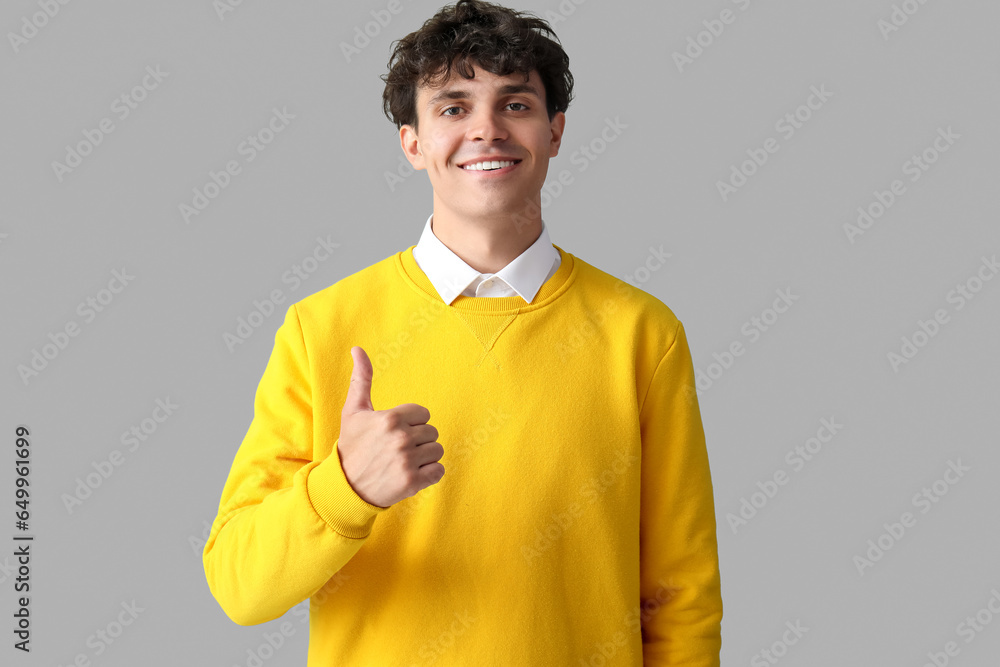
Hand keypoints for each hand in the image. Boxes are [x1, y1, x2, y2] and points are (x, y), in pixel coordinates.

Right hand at [335, 346, 444, 507]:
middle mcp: (401, 438)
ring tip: (404, 462)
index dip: (412, 423)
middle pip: (432, 432)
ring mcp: (408, 461)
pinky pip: (439, 471)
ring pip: (437, 451)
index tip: (395, 432)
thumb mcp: (354, 411)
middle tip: (397, 449)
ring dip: (425, 457)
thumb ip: (361, 379)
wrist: (344, 486)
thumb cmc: (351, 446)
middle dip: (418, 440)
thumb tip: (357, 349)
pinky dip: (429, 474)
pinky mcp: (412, 482)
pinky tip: (411, 474)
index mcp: (391, 418)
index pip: (424, 414)